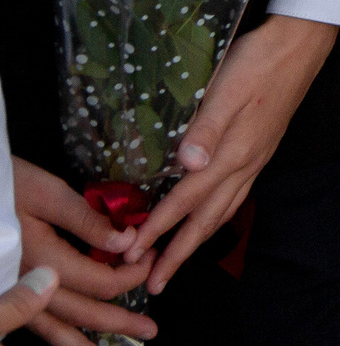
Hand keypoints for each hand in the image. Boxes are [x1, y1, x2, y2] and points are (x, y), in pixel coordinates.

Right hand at [12, 158, 153, 343]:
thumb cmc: (9, 185)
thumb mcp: (49, 193)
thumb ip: (87, 221)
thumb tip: (127, 241)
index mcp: (44, 260)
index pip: (100, 282)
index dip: (132, 274)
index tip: (151, 256)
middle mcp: (29, 283)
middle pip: (82, 312)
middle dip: (119, 321)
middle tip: (150, 331)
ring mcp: (15, 290)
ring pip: (55, 326)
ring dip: (86, 338)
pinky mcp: (8, 288)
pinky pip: (35, 322)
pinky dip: (56, 334)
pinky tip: (71, 341)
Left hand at [128, 13, 336, 293]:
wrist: (302, 43)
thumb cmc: (260, 60)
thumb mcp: (226, 87)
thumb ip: (206, 128)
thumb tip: (187, 166)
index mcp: (233, 151)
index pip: (187, 199)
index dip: (158, 228)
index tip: (133, 253)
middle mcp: (246, 162)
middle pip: (208, 218)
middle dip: (179, 251)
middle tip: (155, 281)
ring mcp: (257, 157)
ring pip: (225, 210)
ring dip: (198, 239)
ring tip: (177, 259)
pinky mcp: (262, 149)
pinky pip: (236, 195)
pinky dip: (218, 216)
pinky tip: (211, 215)